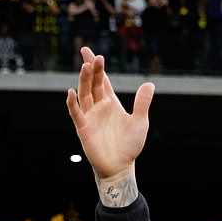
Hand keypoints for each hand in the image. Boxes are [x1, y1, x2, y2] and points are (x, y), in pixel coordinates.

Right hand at [66, 48, 154, 181]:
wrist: (121, 167)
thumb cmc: (130, 146)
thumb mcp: (140, 122)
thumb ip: (142, 103)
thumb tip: (150, 84)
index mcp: (111, 103)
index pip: (101, 80)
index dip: (96, 67)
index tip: (91, 53)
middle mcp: (99, 107)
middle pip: (93, 84)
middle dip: (92, 70)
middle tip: (93, 57)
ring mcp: (90, 117)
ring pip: (84, 95)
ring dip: (83, 81)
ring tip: (85, 67)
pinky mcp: (84, 129)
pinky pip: (76, 114)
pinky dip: (72, 104)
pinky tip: (71, 93)